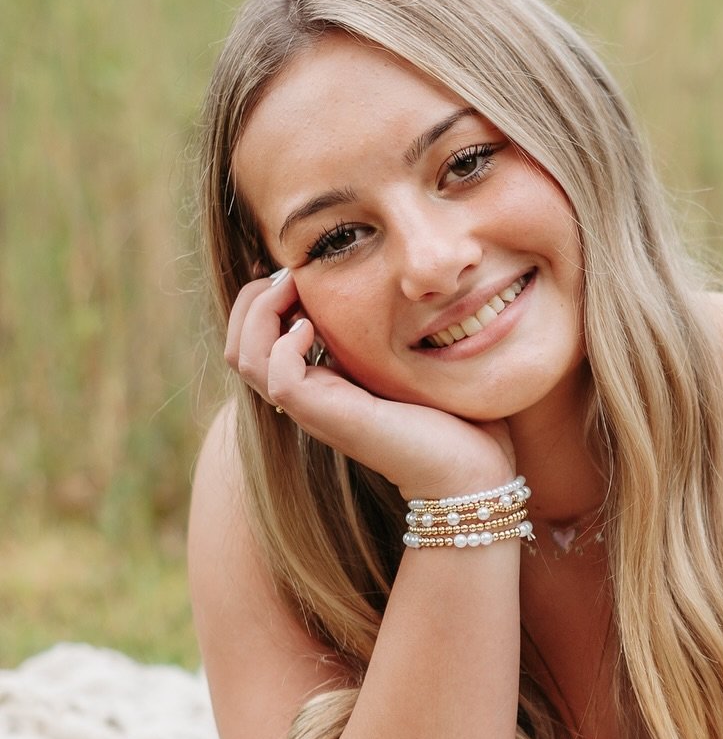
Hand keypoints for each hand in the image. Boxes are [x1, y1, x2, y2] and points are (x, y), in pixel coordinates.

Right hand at [226, 270, 515, 496]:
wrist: (468, 467)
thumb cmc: (447, 413)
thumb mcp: (402, 358)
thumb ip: (379, 330)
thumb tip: (374, 284)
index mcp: (319, 382)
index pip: (256, 339)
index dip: (263, 299)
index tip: (296, 271)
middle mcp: (307, 397)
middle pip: (238, 346)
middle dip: (253, 300)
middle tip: (290, 276)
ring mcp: (312, 409)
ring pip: (245, 357)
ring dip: (261, 313)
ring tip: (295, 292)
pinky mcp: (327, 417)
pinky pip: (278, 377)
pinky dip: (285, 343)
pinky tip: (312, 327)